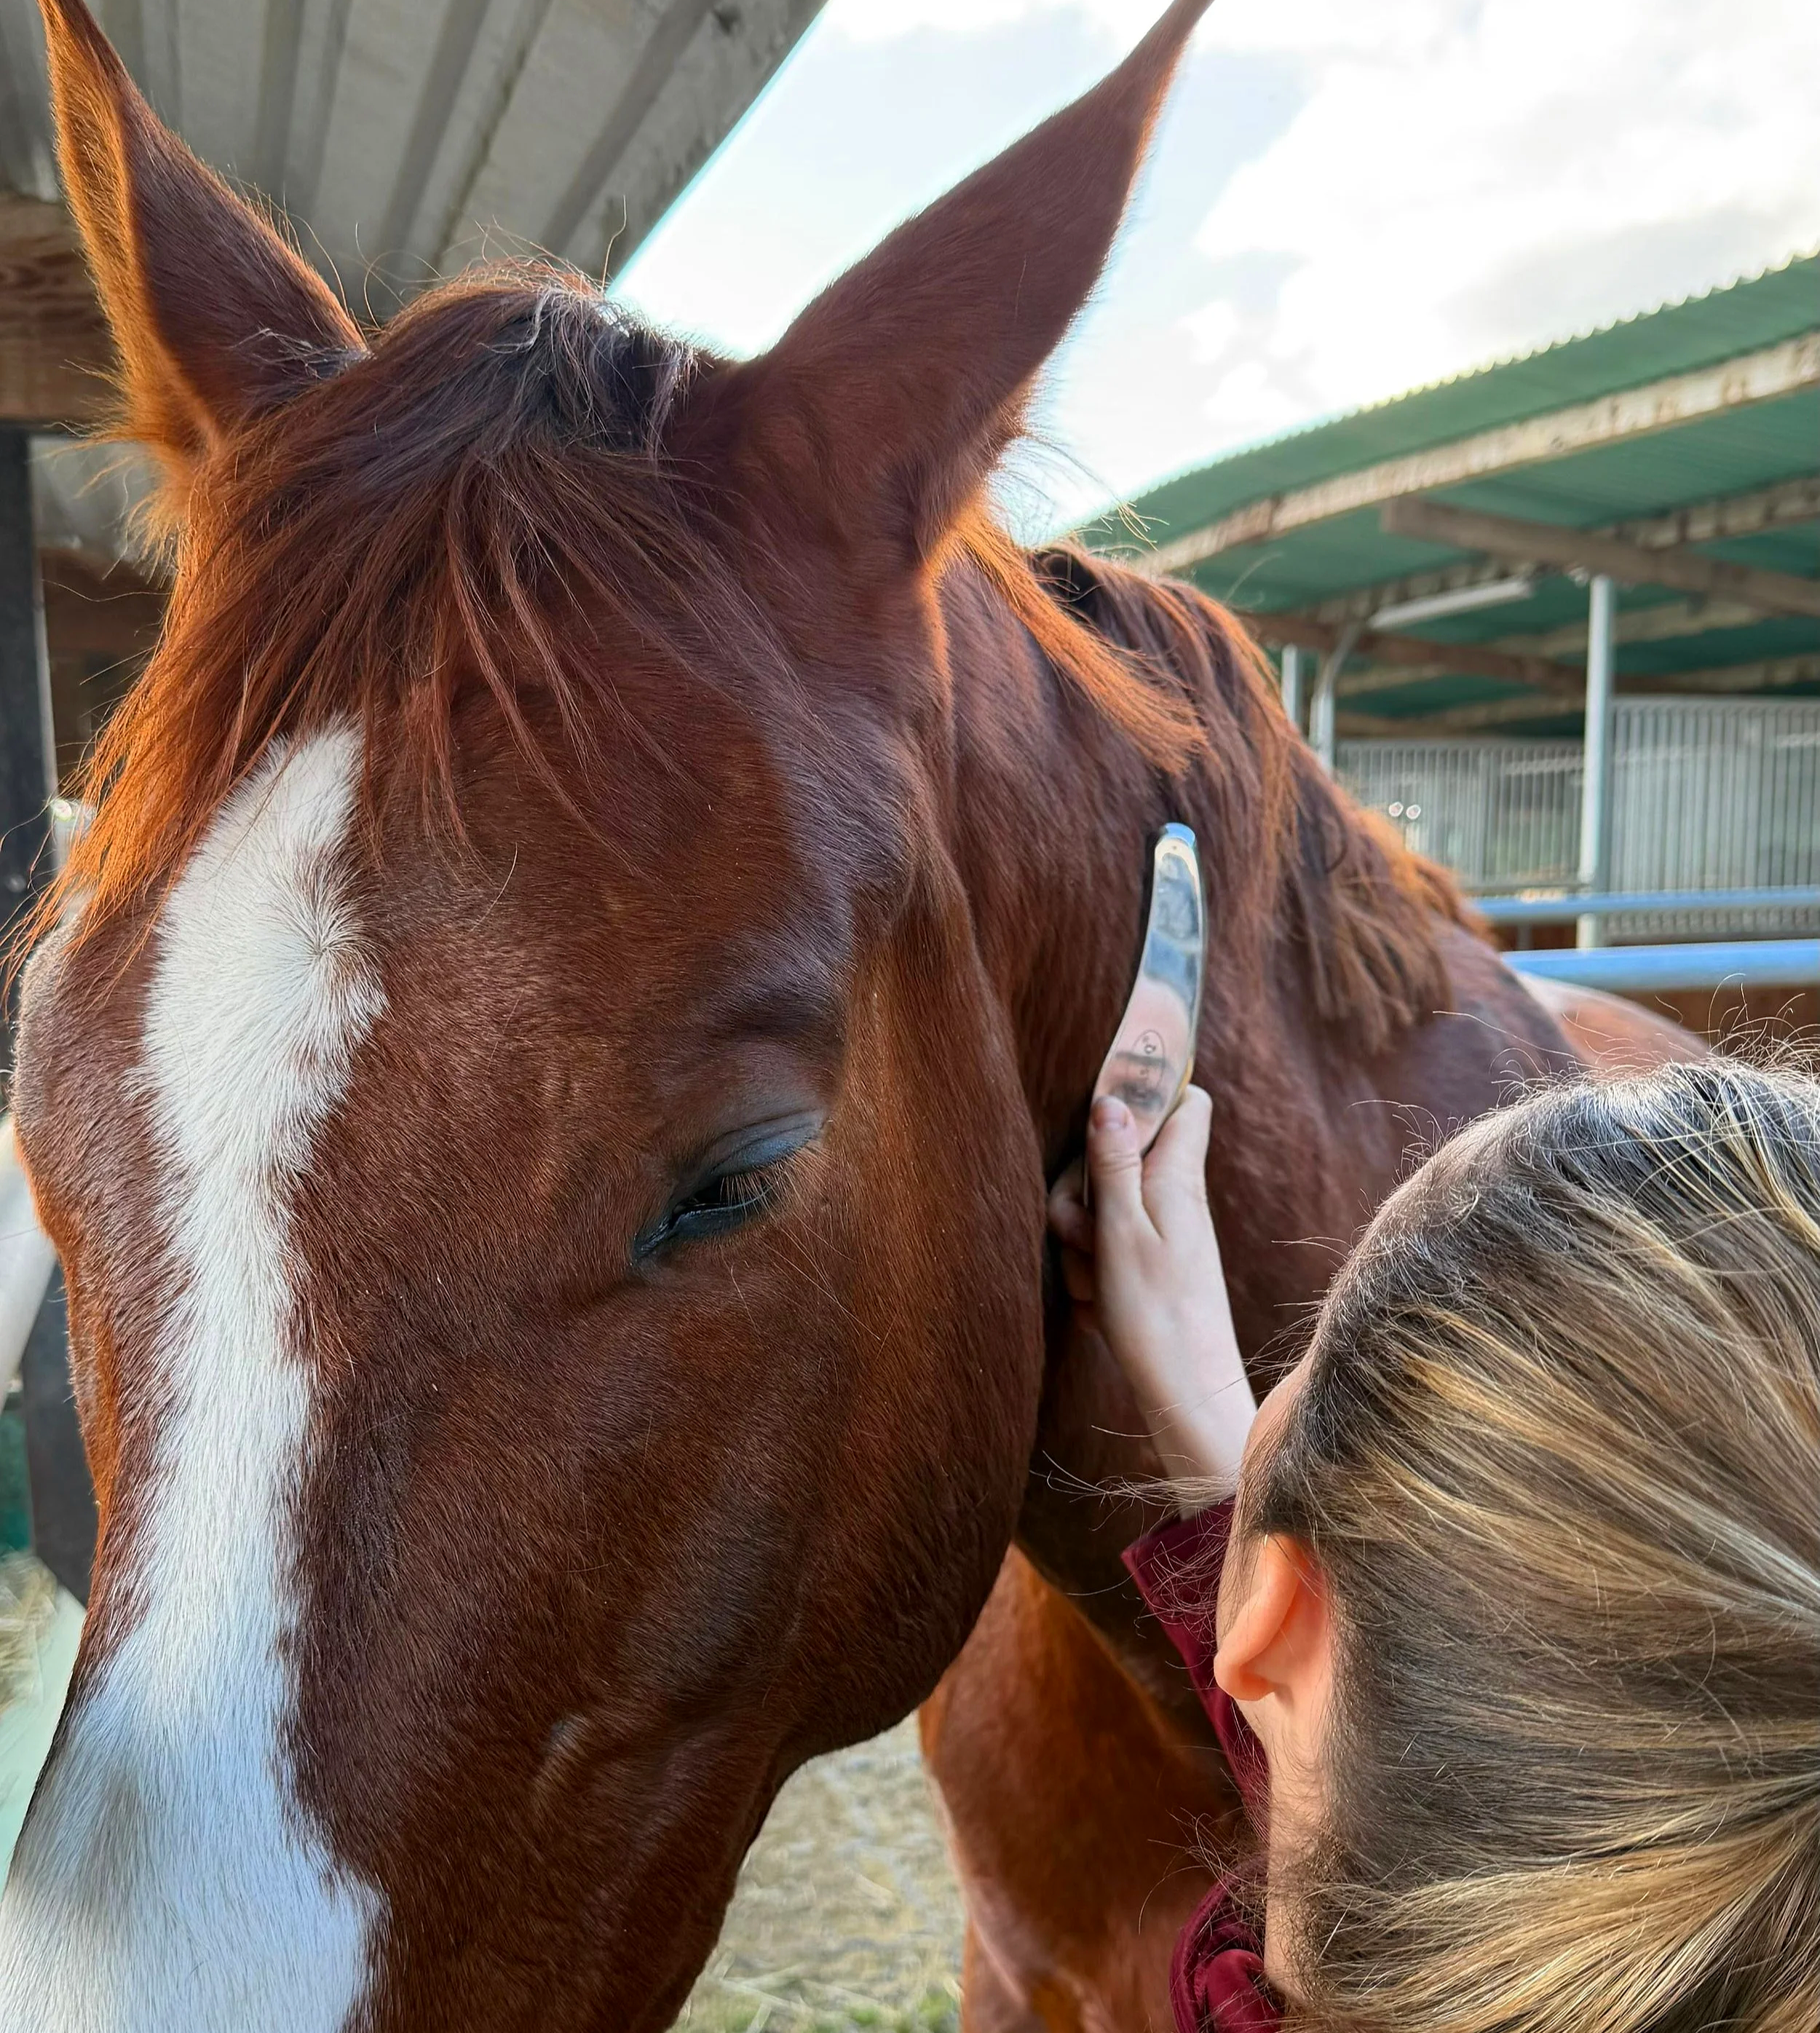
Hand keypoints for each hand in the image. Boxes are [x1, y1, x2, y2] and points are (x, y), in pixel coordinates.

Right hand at [1049, 1087, 1256, 1496]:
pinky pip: (1106, 1254)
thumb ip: (1114, 1164)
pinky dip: (1095, 1276)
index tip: (1107, 1111)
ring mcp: (1164, 1236)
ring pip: (1103, 1212)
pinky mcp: (1150, 1271)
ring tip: (1099, 1282)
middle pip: (1119, 1159)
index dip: (1151, 1093)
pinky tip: (1102, 1305)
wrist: (1188, 1394)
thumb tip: (1112, 1098)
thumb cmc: (1158, 1315)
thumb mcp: (1123, 1231)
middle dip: (1083, 1192)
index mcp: (1177, 1177)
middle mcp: (1175, 1199)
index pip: (1186, 1102)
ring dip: (1084, 1245)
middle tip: (1086, 1234)